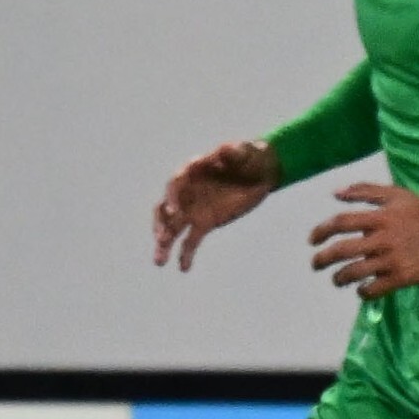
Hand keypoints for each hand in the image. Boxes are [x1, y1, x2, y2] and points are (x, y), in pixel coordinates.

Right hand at [153, 140, 279, 269]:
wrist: (259, 172)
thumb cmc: (249, 158)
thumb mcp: (245, 152)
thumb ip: (234, 152)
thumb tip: (224, 149)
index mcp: (192, 172)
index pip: (176, 184)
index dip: (173, 197)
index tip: (174, 211)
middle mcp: (187, 192)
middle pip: (166, 209)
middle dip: (161, 224)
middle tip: (161, 238)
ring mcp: (193, 209)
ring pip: (172, 228)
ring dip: (164, 244)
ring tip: (159, 261)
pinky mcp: (204, 223)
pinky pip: (191, 241)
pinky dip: (186, 254)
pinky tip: (184, 268)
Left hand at [309, 183, 418, 297]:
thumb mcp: (398, 195)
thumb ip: (366, 191)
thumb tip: (335, 193)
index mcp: (381, 217)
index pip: (341, 223)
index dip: (321, 231)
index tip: (312, 240)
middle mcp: (383, 238)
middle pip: (341, 251)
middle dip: (322, 259)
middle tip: (315, 265)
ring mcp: (392, 259)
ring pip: (354, 272)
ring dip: (339, 278)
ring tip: (337, 280)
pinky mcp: (402, 277)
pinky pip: (373, 289)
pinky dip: (362, 292)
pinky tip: (362, 290)